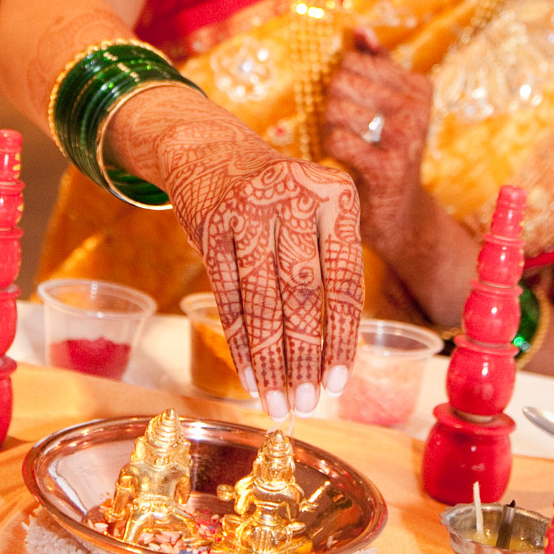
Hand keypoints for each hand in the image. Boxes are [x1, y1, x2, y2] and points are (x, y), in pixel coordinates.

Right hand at [112, 91, 362, 418]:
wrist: (213, 149)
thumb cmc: (281, 197)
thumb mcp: (317, 209)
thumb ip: (329, 264)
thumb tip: (337, 355)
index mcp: (335, 195)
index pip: (343, 279)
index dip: (342, 336)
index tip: (340, 383)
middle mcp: (292, 198)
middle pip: (302, 294)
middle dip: (304, 357)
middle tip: (308, 404)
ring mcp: (247, 210)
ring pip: (262, 301)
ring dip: (271, 360)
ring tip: (278, 403)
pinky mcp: (210, 227)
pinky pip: (228, 297)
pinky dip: (240, 342)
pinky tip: (249, 376)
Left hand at [322, 28, 433, 262]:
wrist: (401, 212)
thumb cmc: (389, 151)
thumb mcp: (390, 105)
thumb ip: (376, 65)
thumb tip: (360, 31)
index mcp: (418, 86)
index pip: (352, 61)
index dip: (341, 83)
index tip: (356, 107)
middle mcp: (416, 108)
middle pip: (341, 81)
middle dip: (333, 105)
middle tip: (348, 129)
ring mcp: (404, 137)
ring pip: (336, 109)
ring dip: (331, 130)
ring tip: (349, 145)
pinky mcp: (387, 167)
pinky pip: (338, 141)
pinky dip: (333, 151)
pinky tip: (348, 161)